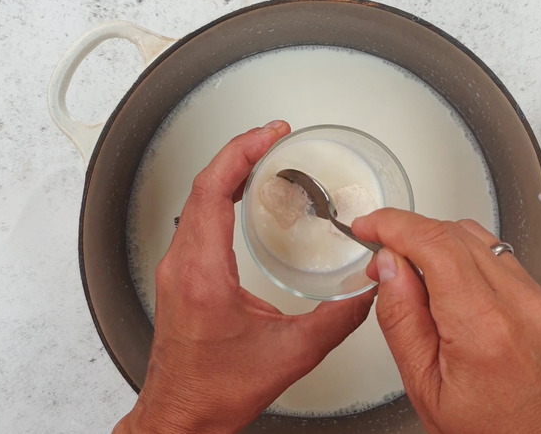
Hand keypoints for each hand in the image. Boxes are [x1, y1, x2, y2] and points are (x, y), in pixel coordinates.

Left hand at [114, 120, 374, 433]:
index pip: (212, 191)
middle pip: (202, 186)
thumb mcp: (289, 355)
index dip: (241, 153)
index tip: (269, 135)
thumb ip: (336, 321)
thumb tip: (365, 293)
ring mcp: (175, 270)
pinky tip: (239, 198)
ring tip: (260, 158)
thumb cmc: (214, 391)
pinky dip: (218, 196)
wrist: (181, 415)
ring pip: (195, 200)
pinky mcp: (178, 277)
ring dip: (227, 172)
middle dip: (239, 152)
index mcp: (203, 275)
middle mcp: (182, 266)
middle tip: (272, 137)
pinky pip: (194, 219)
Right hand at [352, 210, 540, 433]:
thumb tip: (389, 268)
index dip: (393, 225)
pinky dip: (463, 254)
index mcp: (483, 327)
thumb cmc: (491, 433)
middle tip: (380, 254)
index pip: (435, 244)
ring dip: (436, 240)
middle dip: (409, 232)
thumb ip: (402, 320)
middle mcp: (518, 304)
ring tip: (409, 270)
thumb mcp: (425, 387)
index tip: (369, 226)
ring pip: (478, 238)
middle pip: (455, 232)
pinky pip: (498, 256)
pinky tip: (443, 279)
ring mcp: (536, 300)